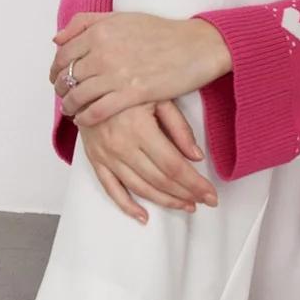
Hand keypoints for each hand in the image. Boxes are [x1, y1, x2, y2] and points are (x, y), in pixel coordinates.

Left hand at [49, 12, 230, 128]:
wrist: (196, 46)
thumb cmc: (163, 32)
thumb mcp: (123, 18)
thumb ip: (87, 22)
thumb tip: (57, 39)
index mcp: (101, 31)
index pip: (63, 54)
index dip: (56, 69)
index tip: (58, 77)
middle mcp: (104, 51)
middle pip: (67, 76)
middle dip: (62, 89)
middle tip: (65, 96)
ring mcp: (117, 73)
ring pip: (78, 96)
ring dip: (70, 106)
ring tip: (73, 110)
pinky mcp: (132, 93)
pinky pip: (96, 111)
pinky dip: (86, 118)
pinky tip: (85, 119)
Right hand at [75, 98, 218, 223]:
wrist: (88, 83)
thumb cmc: (129, 85)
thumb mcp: (160, 96)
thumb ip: (179, 127)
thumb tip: (197, 156)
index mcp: (140, 129)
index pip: (173, 165)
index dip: (194, 183)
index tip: (211, 194)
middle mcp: (121, 146)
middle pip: (159, 180)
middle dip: (186, 194)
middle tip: (205, 201)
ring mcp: (106, 156)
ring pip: (139, 188)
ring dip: (165, 201)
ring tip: (186, 206)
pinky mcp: (95, 160)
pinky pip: (111, 189)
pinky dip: (127, 206)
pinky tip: (143, 216)